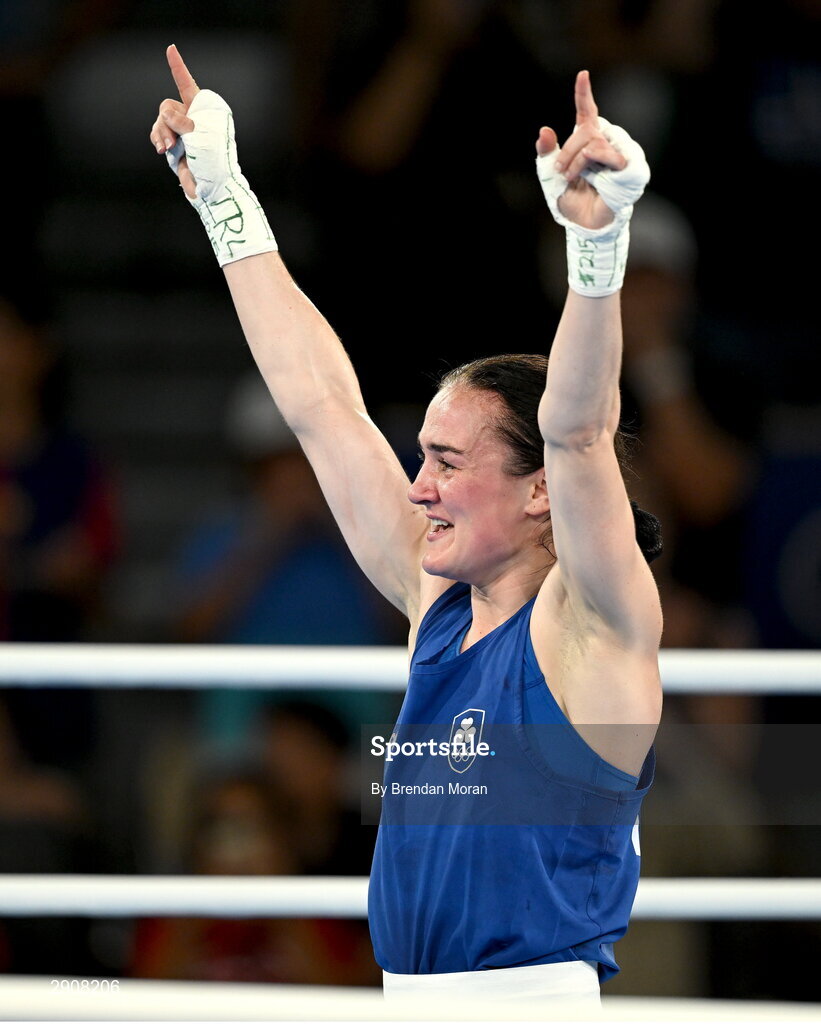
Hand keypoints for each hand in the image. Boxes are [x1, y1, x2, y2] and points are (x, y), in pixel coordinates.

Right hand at [148, 44, 199, 198]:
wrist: (211, 188)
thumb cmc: (213, 161)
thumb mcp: (199, 135)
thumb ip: (180, 120)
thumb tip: (166, 117)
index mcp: (204, 110)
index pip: (187, 85)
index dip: (178, 67)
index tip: (171, 48)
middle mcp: (193, 118)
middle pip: (168, 106)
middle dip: (169, 121)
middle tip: (179, 139)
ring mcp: (182, 132)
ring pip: (160, 121)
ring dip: (162, 133)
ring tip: (169, 149)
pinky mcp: (174, 145)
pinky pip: (158, 134)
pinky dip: (158, 139)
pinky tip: (163, 150)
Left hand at [535, 71, 626, 230]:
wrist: (584, 225)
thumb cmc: (572, 200)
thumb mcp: (550, 176)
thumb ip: (545, 153)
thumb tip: (544, 130)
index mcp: (589, 141)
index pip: (588, 113)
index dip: (584, 94)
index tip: (582, 75)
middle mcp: (607, 143)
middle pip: (586, 129)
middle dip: (567, 149)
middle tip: (559, 170)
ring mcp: (620, 153)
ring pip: (594, 140)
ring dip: (576, 159)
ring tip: (570, 177)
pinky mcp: (629, 167)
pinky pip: (608, 153)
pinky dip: (593, 160)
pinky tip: (589, 169)